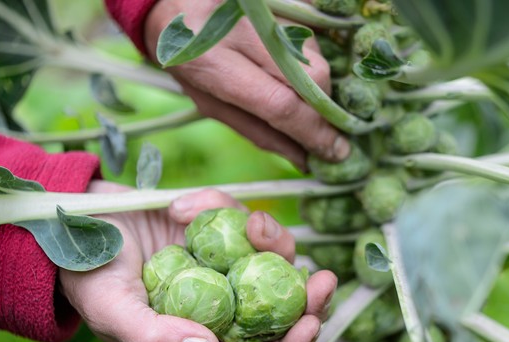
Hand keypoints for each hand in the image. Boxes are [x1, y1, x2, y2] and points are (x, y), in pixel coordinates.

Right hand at [58, 181, 336, 341]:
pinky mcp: (223, 231)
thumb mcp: (111, 310)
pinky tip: (183, 206)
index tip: (310, 324)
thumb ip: (154, 337)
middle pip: (285, 315)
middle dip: (310, 301)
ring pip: (276, 262)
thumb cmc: (89, 276)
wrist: (76, 222)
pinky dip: (223, 207)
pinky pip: (243, 220)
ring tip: (247, 222)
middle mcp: (225, 310)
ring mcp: (228, 268)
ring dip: (271, 241)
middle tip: (325, 279)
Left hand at [144, 0, 349, 170]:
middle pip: (313, 78)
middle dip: (322, 108)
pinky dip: (310, 57)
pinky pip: (314, 36)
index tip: (336, 152)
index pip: (281, 104)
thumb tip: (304, 159)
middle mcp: (244, 28)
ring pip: (317, 56)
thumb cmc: (189, 60)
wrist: (173, 1)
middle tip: (315, 124)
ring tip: (287, 83)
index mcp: (214, 63)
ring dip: (314, 83)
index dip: (313, 133)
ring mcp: (268, 8)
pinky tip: (287, 60)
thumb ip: (258, 132)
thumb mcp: (211, 103)